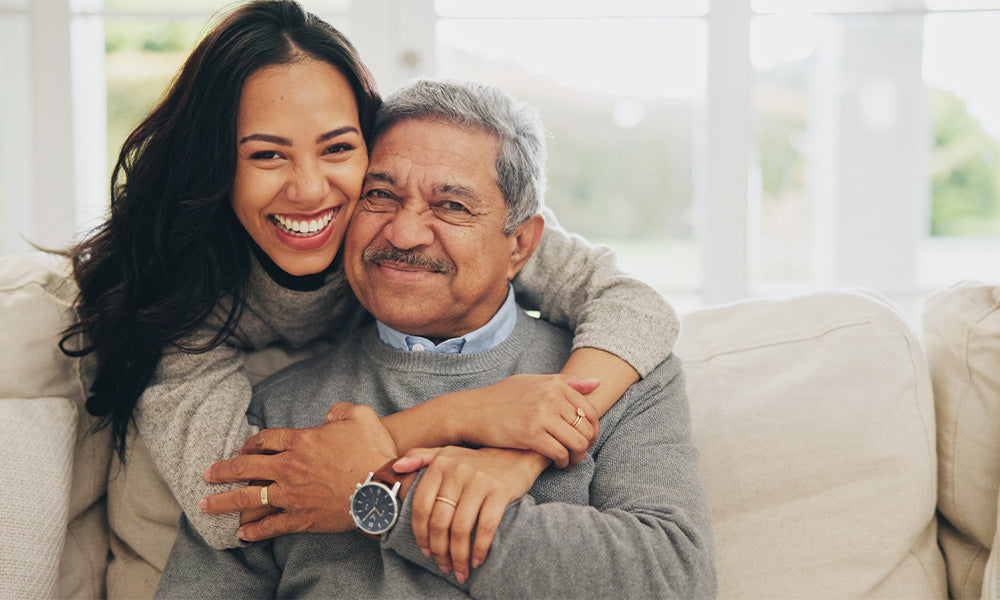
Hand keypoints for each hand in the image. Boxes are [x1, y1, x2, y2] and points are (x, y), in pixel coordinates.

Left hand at [199, 402, 397, 540]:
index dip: (250, 443)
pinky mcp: (302, 518)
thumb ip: (338, 411)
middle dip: (223, 471)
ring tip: (206, 505)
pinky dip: (255, 531)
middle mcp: (290, 467)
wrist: (383, 488)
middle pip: (246, 467)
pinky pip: (271, 526)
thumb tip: (328, 416)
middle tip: (207, 474)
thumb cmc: (374, 450)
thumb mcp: (359, 415)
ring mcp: (293, 495)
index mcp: (301, 441)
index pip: (265, 440)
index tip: (242, 449)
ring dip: (224, 502)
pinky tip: (241, 535)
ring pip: (249, 498)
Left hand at [394, 446, 547, 583]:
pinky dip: (479, 548)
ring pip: (461, 528)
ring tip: (459, 569)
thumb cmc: (477, 462)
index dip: (421, 534)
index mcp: (440, 464)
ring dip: (459, 555)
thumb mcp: (448, 453)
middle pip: (440, 521)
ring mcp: (479, 481)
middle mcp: (457, 471)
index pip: (421, 506)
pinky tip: (476, 560)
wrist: (516, 454)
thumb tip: (397, 466)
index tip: (425, 551)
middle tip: (443, 566)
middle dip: (439, 550)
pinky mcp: (500, 491)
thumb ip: (421, 456)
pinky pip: (486, 527)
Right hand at [443, 374, 600, 468]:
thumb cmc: (502, 398)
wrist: (472, 411)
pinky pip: (560, 453)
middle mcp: (551, 397)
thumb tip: (597, 383)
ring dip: (577, 457)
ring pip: (577, 443)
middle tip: (577, 454)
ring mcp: (542, 415)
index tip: (583, 440)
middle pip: (587, 428)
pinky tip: (556, 464)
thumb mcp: (533, 382)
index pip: (591, 410)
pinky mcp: (531, 434)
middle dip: (586, 446)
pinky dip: (562, 462)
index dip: (592, 430)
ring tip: (568, 462)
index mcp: (555, 384)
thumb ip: (566, 382)